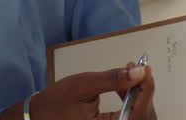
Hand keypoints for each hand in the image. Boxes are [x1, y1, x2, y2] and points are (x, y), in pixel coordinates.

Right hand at [28, 65, 155, 119]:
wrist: (39, 116)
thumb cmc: (57, 103)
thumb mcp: (85, 85)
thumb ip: (113, 79)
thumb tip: (138, 73)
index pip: (139, 113)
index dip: (146, 89)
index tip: (145, 69)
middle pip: (144, 116)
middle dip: (144, 92)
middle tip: (136, 70)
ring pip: (139, 117)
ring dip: (138, 97)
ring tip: (127, 77)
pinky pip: (130, 118)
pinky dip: (131, 103)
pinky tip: (123, 89)